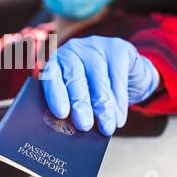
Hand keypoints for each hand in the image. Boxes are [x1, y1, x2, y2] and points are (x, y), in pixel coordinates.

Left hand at [42, 36, 159, 135]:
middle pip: (75, 78)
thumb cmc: (93, 88)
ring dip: (103, 108)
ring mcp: (95, 47)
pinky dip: (120, 102)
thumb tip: (70, 130)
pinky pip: (118, 78)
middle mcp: (72, 50)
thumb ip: (71, 106)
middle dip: (80, 104)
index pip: (51, 77)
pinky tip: (119, 119)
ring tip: (106, 128)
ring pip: (99, 80)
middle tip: (84, 125)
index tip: (61, 113)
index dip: (56, 94)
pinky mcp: (118, 48)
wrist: (125, 71)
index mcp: (55, 62)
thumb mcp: (78, 93)